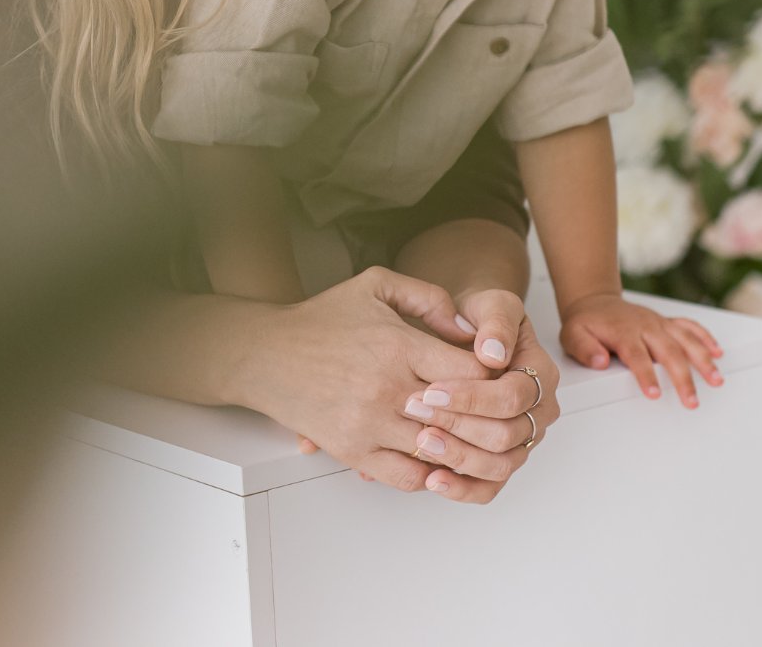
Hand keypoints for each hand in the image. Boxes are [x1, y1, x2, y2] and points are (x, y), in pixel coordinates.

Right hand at [244, 267, 501, 495]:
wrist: (264, 354)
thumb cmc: (321, 320)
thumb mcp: (377, 285)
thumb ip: (430, 298)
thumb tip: (471, 332)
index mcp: (398, 344)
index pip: (472, 373)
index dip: (492, 378)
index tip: (493, 379)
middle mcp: (387, 387)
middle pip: (463, 418)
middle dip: (487, 419)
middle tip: (496, 417)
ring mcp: (369, 424)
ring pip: (440, 451)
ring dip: (461, 449)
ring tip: (471, 440)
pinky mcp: (353, 451)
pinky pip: (407, 477)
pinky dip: (429, 474)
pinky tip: (435, 460)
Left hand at [399, 290, 558, 502]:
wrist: (472, 334)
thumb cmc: (481, 319)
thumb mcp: (491, 305)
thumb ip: (495, 321)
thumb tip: (493, 353)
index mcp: (541, 375)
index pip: (513, 396)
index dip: (473, 397)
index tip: (432, 389)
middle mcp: (539, 413)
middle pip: (506, 435)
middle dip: (458, 426)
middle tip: (416, 414)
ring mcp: (522, 440)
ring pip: (499, 466)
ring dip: (458, 458)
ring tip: (421, 444)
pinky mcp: (501, 460)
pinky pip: (490, 487)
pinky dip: (462, 488)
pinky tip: (432, 480)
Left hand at [558, 291, 723, 408]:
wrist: (594, 301)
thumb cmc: (586, 322)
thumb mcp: (573, 335)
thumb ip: (584, 349)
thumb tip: (599, 361)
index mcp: (623, 332)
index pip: (637, 356)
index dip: (646, 376)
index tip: (655, 394)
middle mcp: (645, 326)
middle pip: (669, 352)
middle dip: (683, 378)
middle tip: (691, 400)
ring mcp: (658, 323)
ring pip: (686, 340)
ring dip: (703, 359)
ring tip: (716, 379)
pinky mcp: (666, 322)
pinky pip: (689, 327)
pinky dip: (705, 338)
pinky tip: (717, 353)